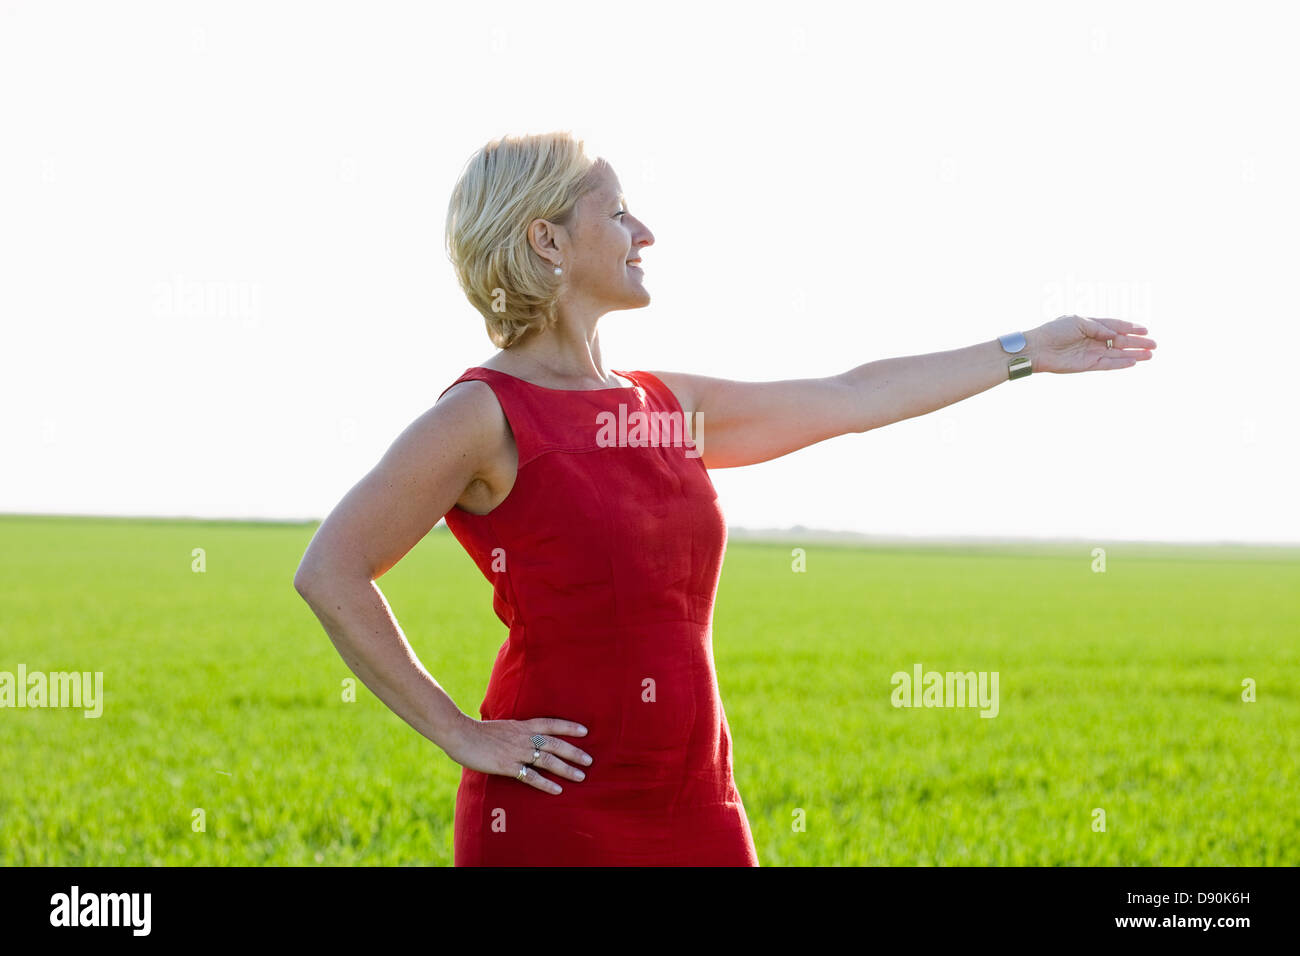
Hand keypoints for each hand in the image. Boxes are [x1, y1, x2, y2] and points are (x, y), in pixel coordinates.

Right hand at [443, 714, 592, 794]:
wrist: (461, 734)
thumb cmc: (478, 732)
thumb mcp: (502, 726)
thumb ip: (515, 732)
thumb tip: (523, 735)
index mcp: (522, 725)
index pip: (551, 724)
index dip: (568, 727)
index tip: (585, 730)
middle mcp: (523, 737)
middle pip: (555, 744)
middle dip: (574, 752)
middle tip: (589, 760)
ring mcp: (517, 752)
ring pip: (548, 760)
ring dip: (566, 769)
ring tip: (581, 776)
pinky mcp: (508, 766)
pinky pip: (531, 776)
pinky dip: (546, 783)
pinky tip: (557, 790)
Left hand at [1027, 315, 1156, 373]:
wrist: (1038, 348)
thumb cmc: (1055, 331)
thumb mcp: (1079, 322)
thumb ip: (1099, 327)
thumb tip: (1116, 334)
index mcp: (1090, 325)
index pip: (1115, 326)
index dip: (1130, 328)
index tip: (1145, 329)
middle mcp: (1093, 339)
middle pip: (1120, 341)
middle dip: (1137, 342)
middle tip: (1154, 344)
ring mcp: (1091, 353)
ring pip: (1117, 354)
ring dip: (1133, 354)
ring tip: (1150, 355)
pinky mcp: (1087, 365)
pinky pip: (1108, 364)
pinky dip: (1121, 363)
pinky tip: (1134, 362)